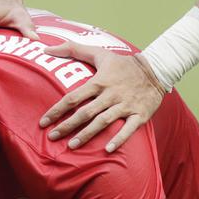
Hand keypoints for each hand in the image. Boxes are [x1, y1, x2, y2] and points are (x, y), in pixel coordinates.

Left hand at [39, 43, 166, 152]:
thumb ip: (72, 49)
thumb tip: (46, 49)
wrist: (155, 69)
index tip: (43, 122)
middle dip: (67, 126)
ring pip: (103, 121)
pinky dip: (119, 139)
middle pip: (85, 112)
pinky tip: (108, 150)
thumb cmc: (123, 64)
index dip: (56, 110)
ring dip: (87, 134)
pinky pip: (128, 129)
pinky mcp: (139, 114)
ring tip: (72, 146)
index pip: (73, 97)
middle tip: (52, 137)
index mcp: (99, 82)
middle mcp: (110, 94)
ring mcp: (125, 105)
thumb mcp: (99, 53)